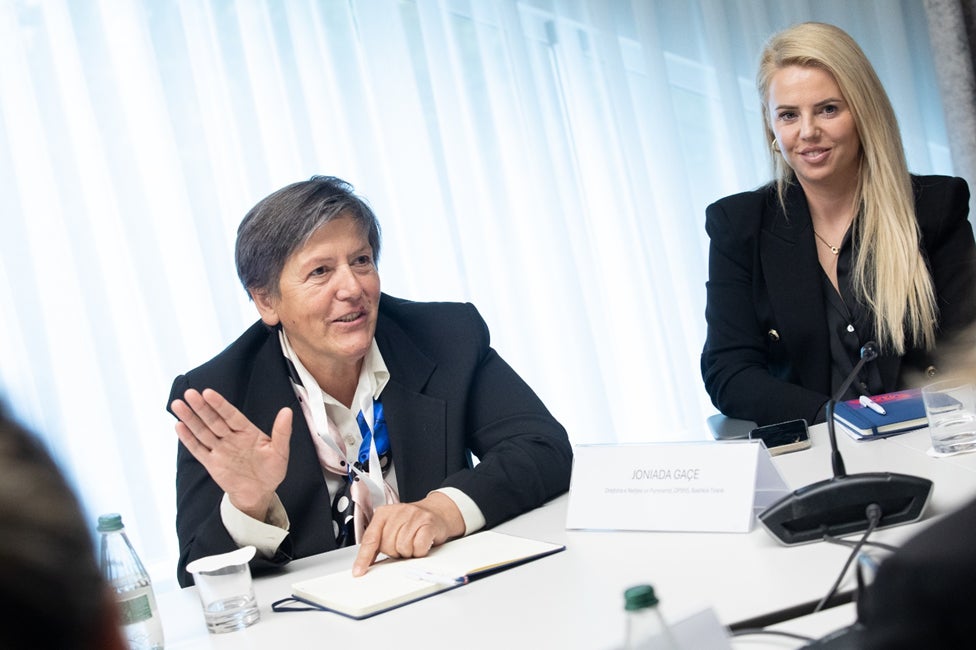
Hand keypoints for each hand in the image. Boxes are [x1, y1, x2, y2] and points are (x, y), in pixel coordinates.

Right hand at [172, 388, 291, 521]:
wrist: (260, 493)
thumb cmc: (272, 470)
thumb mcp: (280, 452)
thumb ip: (282, 432)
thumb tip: (287, 411)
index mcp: (247, 432)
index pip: (231, 415)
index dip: (220, 404)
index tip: (208, 393)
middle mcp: (231, 437)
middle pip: (213, 420)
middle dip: (201, 408)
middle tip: (189, 394)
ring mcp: (220, 449)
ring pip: (203, 431)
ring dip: (190, 419)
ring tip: (178, 405)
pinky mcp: (212, 463)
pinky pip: (198, 449)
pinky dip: (188, 439)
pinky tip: (179, 426)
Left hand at [352, 492, 465, 575]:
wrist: (437, 511)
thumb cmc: (412, 522)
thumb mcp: (391, 527)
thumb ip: (378, 542)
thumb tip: (366, 562)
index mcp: (383, 513)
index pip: (370, 538)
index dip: (364, 557)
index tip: (359, 571)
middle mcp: (397, 512)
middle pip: (388, 546)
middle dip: (395, 551)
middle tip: (403, 544)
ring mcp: (413, 515)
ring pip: (403, 547)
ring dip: (409, 551)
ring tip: (413, 542)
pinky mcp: (428, 522)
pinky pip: (419, 547)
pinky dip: (420, 550)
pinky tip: (421, 543)